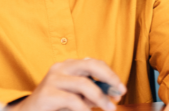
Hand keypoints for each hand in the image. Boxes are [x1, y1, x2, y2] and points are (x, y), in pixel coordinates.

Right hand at [6, 58, 126, 110]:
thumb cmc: (55, 105)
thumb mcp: (77, 97)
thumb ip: (93, 94)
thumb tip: (114, 94)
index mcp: (68, 66)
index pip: (94, 63)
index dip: (110, 74)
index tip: (121, 89)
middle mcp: (60, 68)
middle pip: (90, 65)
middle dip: (109, 78)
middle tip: (120, 93)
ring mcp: (52, 80)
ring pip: (84, 84)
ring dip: (101, 98)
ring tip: (108, 108)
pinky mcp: (47, 94)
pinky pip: (73, 100)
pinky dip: (84, 109)